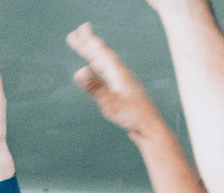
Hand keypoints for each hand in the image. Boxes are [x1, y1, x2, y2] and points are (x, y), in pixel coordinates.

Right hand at [67, 24, 161, 138]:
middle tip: (75, 34)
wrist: (148, 128)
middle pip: (100, 56)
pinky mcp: (121, 92)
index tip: (77, 32)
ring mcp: (121, 83)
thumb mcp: (111, 102)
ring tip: (84, 48)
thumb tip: (79, 72)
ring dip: (92, 56)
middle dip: (87, 45)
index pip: (100, 53)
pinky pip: (105, 75)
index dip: (87, 42)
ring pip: (103, 65)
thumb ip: (95, 87)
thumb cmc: (133, 116)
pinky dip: (97, 69)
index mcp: (118, 73)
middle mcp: (120, 74)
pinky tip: (95, 72)